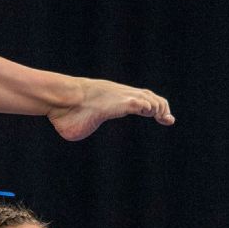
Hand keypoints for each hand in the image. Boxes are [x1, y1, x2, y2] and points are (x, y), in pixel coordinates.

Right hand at [48, 77, 174, 140]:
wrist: (59, 102)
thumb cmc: (65, 117)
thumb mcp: (79, 127)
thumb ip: (86, 127)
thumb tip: (74, 130)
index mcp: (111, 102)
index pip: (137, 100)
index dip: (150, 108)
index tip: (159, 118)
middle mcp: (119, 96)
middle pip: (148, 97)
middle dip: (162, 108)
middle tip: (169, 121)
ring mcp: (121, 97)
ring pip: (150, 99)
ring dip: (160, 108)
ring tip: (164, 119)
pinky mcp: (123, 101)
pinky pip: (144, 102)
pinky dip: (152, 108)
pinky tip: (153, 114)